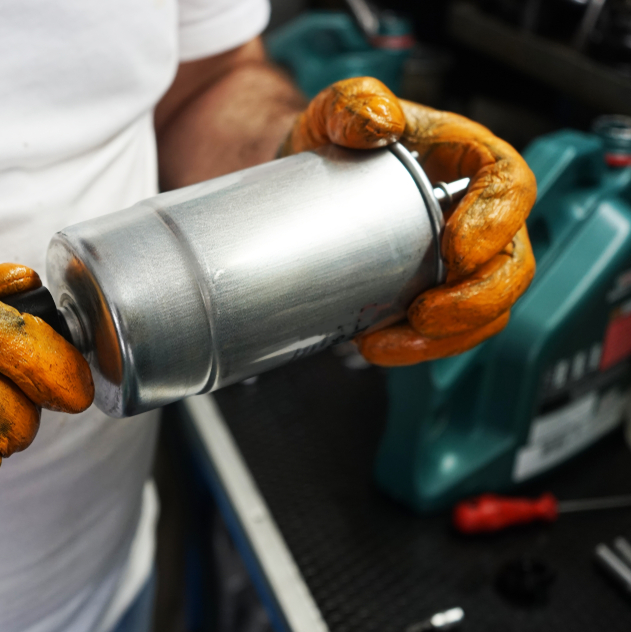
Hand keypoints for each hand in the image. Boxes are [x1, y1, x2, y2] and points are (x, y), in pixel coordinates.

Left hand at [281, 77, 536, 364]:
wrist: (301, 181)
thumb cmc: (333, 139)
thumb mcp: (335, 110)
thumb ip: (353, 103)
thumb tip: (379, 123)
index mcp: (468, 159)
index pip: (509, 185)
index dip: (496, 221)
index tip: (456, 248)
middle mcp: (475, 213)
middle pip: (511, 262)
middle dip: (477, 299)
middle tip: (425, 313)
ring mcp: (455, 260)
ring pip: (485, 308)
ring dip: (448, 336)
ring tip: (390, 342)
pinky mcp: (429, 293)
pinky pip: (447, 331)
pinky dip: (419, 347)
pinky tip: (378, 346)